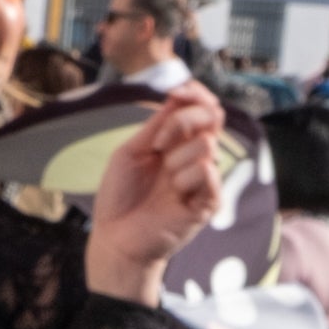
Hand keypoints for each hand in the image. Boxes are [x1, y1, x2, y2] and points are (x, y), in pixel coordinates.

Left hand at [86, 82, 222, 304]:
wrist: (115, 236)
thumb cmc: (120, 195)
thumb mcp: (132, 150)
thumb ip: (157, 123)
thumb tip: (177, 93)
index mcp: (179, 142)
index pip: (204, 107)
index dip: (195, 94)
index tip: (175, 92)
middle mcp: (196, 156)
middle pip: (213, 117)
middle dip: (182, 121)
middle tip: (156, 144)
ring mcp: (206, 178)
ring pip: (206, 146)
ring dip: (176, 159)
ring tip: (162, 182)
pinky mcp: (210, 201)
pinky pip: (208, 173)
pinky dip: (186, 177)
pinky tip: (174, 193)